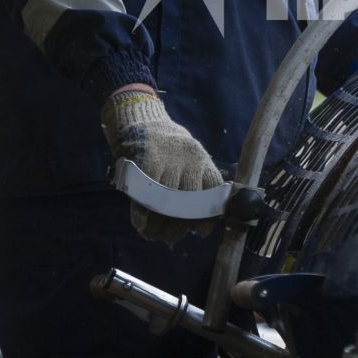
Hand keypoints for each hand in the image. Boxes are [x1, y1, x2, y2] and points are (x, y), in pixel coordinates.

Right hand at [101, 87, 222, 242]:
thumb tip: (199, 227)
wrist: (145, 120)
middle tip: (172, 238)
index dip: (209, 215)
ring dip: (160, 223)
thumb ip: (195, 187)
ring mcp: (170, 159)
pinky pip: (147, 191)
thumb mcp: (189, 161)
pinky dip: (144, 212)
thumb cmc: (169, 150)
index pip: (214, 190)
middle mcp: (191, 159)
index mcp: (203, 161)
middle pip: (191, 200)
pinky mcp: (149, 159)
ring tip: (155, 235)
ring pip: (169, 199)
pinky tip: (142, 224)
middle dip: (181, 224)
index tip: (201, 232)